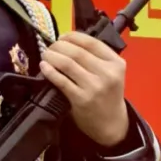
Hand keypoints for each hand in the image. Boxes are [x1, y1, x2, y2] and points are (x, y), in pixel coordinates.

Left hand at [39, 32, 128, 147]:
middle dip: (59, 46)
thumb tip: (67, 42)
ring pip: (68, 64)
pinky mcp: (81, 99)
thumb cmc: (108, 96)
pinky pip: (62, 81)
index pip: (92, 42)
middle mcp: (107, 73)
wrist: (112, 124)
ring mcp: (94, 87)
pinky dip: (50, 71)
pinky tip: (44, 67)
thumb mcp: (111, 74)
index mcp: (116, 63)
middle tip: (50, 47)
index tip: (61, 37)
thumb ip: (97, 58)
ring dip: (52, 56)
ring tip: (46, 55)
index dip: (73, 36)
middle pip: (77, 52)